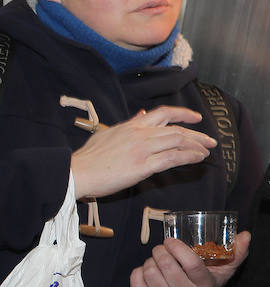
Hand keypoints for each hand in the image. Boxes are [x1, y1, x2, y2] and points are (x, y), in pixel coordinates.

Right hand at [71, 107, 215, 199]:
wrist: (76, 172)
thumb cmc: (87, 159)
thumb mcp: (106, 134)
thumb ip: (126, 126)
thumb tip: (141, 116)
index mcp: (129, 126)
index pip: (162, 114)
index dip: (182, 114)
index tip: (195, 118)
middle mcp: (139, 133)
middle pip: (175, 129)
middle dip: (196, 134)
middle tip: (210, 140)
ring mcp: (142, 149)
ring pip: (178, 141)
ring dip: (196, 145)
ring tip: (207, 150)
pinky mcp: (143, 166)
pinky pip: (173, 158)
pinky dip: (189, 156)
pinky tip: (198, 158)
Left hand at [130, 231, 250, 286]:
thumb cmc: (205, 284)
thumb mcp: (223, 271)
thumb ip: (236, 253)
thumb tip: (244, 235)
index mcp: (204, 285)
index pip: (191, 263)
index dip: (178, 248)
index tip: (171, 240)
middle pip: (166, 266)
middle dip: (160, 251)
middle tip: (162, 248)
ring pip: (149, 272)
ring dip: (149, 261)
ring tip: (156, 261)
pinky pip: (136, 284)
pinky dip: (137, 272)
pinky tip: (145, 271)